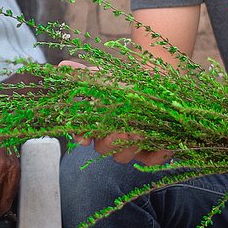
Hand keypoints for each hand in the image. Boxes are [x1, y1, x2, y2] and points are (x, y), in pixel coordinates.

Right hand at [57, 60, 174, 165]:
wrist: (158, 83)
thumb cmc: (127, 82)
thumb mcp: (106, 77)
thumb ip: (84, 75)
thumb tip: (63, 66)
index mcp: (96, 123)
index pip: (82, 134)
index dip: (81, 137)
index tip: (84, 138)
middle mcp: (111, 137)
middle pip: (103, 148)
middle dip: (109, 141)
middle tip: (118, 132)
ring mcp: (130, 147)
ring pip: (124, 156)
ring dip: (130, 148)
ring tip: (140, 132)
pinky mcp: (152, 152)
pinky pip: (152, 160)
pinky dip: (157, 154)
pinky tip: (165, 144)